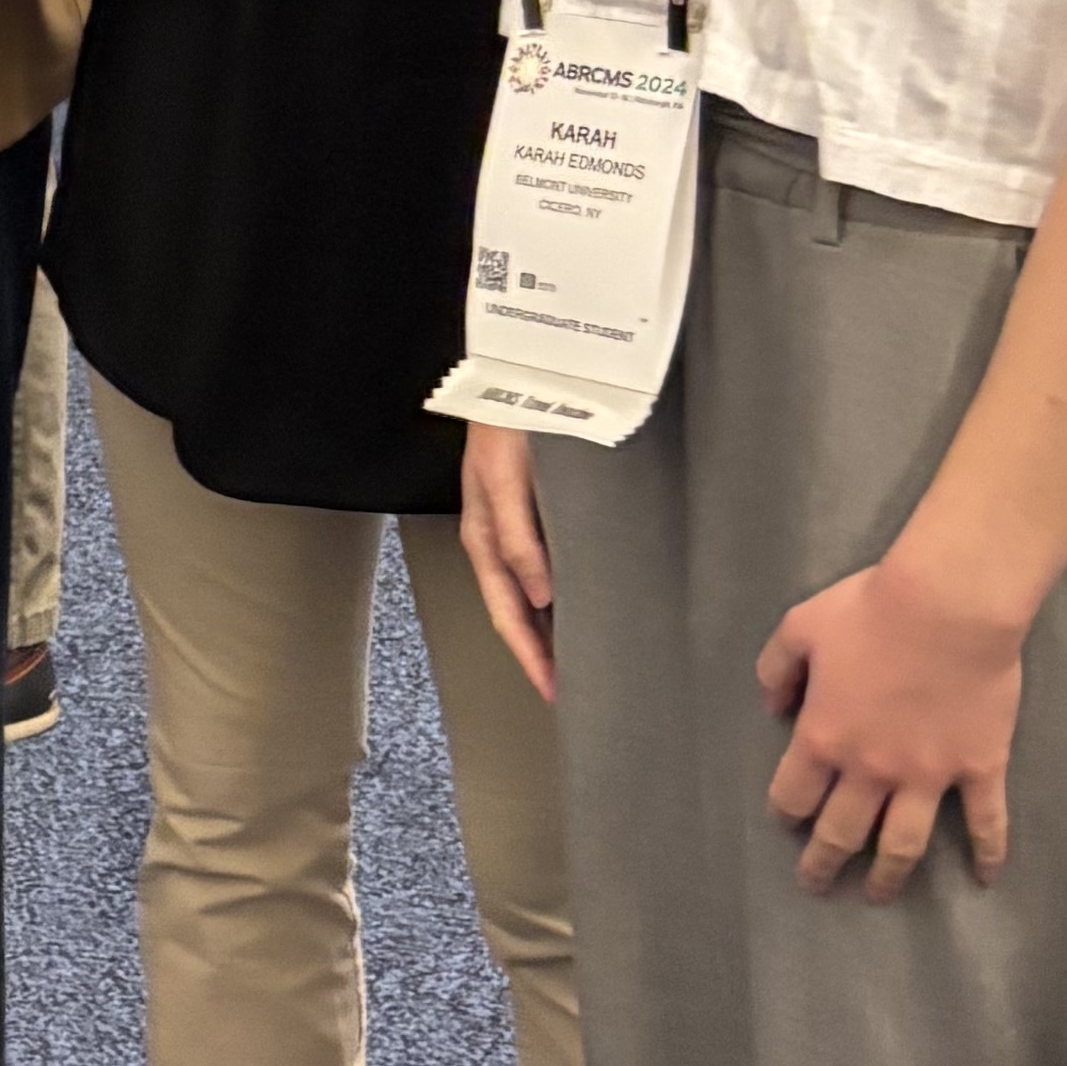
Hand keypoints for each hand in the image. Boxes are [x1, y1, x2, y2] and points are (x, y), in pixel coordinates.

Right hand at [458, 423, 555, 704]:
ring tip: (581, 657)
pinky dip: (562, 593)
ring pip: (533, 592)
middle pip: (517, 611)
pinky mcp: (536, 508)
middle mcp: (498, 538)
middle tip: (572, 689)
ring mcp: (516, 524)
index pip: (508, 614)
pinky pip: (547, 565)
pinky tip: (582, 599)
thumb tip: (542, 598)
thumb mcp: (506, 480)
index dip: (529, 656)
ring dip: (552, 626)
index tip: (555, 693)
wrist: (517, 372)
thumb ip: (520, 538)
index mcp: (484, 538)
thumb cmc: (505, 424)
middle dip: (539, 652)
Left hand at [758, 544, 1029, 890]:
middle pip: (841, 832)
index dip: (786, 812)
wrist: (949, 606)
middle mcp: (872, 770)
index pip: (794, 793)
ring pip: (903, 844)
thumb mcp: (800, 626)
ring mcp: (929, 776)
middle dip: (823, 863)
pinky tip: (985, 879)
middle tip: (816, 885)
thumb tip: (771, 707)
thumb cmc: (871, 610)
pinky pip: (985, 823)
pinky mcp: (979, 769)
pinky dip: (987, 854)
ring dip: (888, 876)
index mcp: (824, 738)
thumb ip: (776, 669)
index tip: (786, 823)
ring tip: (878, 896)